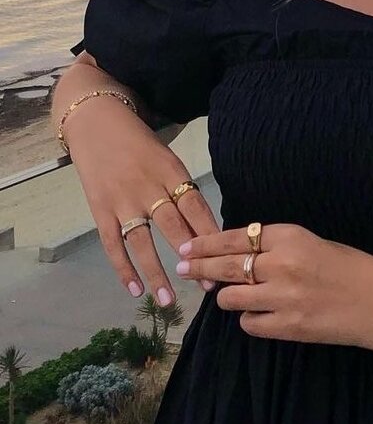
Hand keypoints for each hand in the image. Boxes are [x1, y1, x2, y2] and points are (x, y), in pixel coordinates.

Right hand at [65, 100, 220, 305]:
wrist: (96, 122)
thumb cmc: (140, 143)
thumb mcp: (167, 158)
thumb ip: (183, 188)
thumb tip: (207, 225)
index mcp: (171, 171)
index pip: (196, 206)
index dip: (210, 233)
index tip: (225, 257)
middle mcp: (148, 187)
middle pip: (173, 226)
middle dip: (193, 257)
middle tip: (207, 285)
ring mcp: (122, 200)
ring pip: (142, 242)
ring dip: (156, 273)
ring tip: (169, 300)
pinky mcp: (100, 210)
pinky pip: (112, 244)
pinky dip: (122, 268)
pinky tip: (134, 290)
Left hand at [175, 223, 372, 347]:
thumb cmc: (348, 266)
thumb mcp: (311, 242)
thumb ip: (276, 246)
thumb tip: (238, 252)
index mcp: (290, 236)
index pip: (236, 238)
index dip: (207, 244)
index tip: (189, 247)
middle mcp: (282, 264)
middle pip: (225, 266)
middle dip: (199, 267)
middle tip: (182, 268)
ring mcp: (283, 298)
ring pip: (230, 298)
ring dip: (227, 296)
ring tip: (230, 295)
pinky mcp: (287, 327)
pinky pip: (249, 324)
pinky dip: (249, 319)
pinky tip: (258, 314)